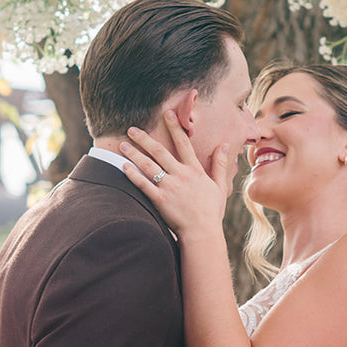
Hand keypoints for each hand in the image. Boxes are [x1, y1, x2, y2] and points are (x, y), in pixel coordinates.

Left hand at [119, 112, 234, 241]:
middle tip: (132, 129)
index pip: (183, 143)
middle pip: (160, 151)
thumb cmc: (211, 212)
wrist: (203, 233)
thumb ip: (220, 164)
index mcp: (195, 170)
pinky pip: (143, 184)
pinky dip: (132, 174)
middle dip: (144, 138)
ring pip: (148, 165)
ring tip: (122, 145)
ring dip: (134, 154)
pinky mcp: (160, 200)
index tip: (166, 113)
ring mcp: (169, 187)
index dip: (175, 126)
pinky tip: (123, 166)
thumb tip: (224, 145)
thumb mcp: (219, 186)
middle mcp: (181, 175)